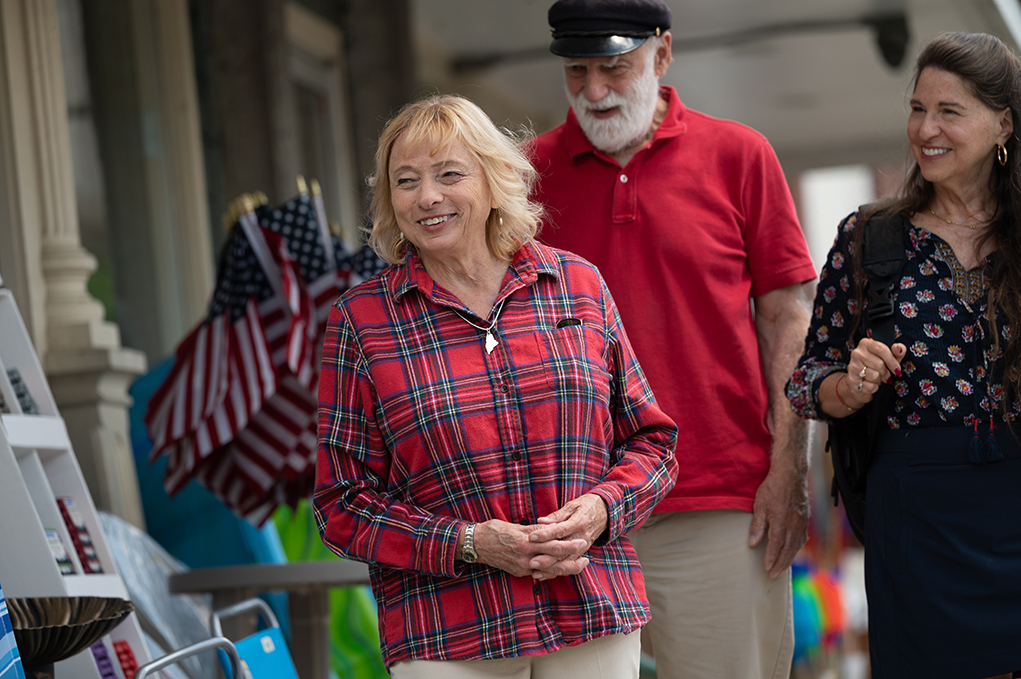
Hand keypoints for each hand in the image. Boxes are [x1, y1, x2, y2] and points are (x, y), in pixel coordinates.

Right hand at [470, 519, 588, 578]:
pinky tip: (561, 568)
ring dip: (565, 569)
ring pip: (549, 571)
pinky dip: (551, 571)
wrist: (474, 545)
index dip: (569, 544)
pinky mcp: (518, 572)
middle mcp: (525, 557)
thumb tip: (551, 529)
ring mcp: (522, 567)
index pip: (553, 543)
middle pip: (554, 560)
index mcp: (525, 541)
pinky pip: (539, 574)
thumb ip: (535, 530)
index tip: (582, 542)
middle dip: (572, 560)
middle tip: (586, 559)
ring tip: (578, 565)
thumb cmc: (494, 530)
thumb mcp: (515, 526)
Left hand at [527, 494, 607, 579]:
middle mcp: (582, 536)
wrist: (607, 512)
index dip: (545, 534)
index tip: (531, 537)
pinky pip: (570, 564)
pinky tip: (544, 574)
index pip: (560, 530)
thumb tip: (541, 521)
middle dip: (547, 558)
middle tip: (531, 562)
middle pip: (563, 550)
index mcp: (579, 522)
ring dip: (551, 568)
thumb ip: (557, 515)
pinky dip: (557, 570)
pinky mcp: (583, 552)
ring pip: (566, 561)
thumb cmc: (586, 506)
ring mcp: (584, 546)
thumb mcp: (573, 506)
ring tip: (535, 572)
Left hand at [748, 460, 808, 578]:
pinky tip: (791, 552)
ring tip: (781, 568)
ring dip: (789, 559)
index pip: (775, 546)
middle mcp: (793, 525)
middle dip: (780, 564)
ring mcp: (801, 523)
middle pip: (788, 551)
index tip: (766, 568)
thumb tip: (752, 544)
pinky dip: (796, 548)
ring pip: (796, 546)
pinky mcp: (805, 520)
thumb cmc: (773, 488)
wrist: (790, 474)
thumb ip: (757, 526)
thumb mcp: (759, 506)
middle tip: (773, 575)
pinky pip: (802, 538)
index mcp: (781, 523)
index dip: (771, 558)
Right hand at [846, 337, 906, 406]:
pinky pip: (870, 386)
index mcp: (866, 344)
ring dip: (879, 380)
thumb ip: (898, 351)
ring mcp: (852, 366)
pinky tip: (870, 384)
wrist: (861, 382)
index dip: (892, 361)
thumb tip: (898, 348)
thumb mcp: (891, 358)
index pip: (881, 349)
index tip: (897, 370)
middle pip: (879, 364)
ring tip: (877, 379)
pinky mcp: (851, 380)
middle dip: (886, 373)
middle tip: (886, 375)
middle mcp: (856, 353)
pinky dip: (874, 388)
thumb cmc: (877, 367)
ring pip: (874, 375)